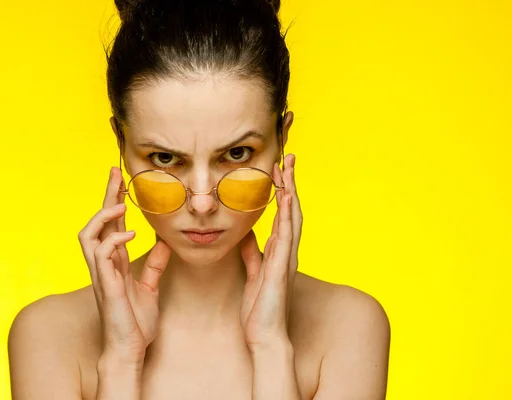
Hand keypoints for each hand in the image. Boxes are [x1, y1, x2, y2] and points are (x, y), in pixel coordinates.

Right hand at [78, 166, 171, 361]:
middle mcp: (104, 264)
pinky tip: (131, 233)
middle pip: (98, 221)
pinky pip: (101, 255)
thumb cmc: (136, 322)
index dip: (115, 200)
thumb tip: (164, 243)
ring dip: (103, 215)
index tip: (122, 178)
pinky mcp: (106, 285)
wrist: (129, 349)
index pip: (112, 224)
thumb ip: (154, 265)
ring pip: (88, 235)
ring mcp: (102, 274)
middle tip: (115, 172)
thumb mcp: (149, 287)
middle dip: (106, 195)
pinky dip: (114, 239)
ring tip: (120, 203)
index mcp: (114, 262)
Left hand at [239, 154, 302, 348]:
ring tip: (287, 167)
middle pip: (290, 209)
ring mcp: (286, 258)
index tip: (276, 168)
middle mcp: (286, 251)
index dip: (281, 190)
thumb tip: (248, 235)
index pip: (281, 214)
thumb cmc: (260, 309)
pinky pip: (285, 236)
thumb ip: (252, 253)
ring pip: (291, 217)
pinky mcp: (281, 268)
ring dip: (290, 191)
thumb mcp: (253, 274)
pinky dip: (287, 215)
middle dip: (289, 182)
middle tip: (288, 156)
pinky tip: (286, 197)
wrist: (265, 335)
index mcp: (278, 252)